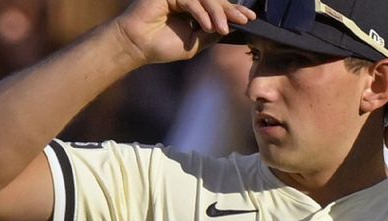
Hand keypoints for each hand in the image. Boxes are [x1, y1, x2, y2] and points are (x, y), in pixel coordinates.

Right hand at [116, 0, 255, 65]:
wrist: (137, 47)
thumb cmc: (161, 46)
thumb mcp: (193, 44)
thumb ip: (210, 35)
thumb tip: (229, 29)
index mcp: (192, 9)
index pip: (216, 7)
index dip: (233, 11)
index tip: (250, 19)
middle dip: (230, 10)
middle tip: (243, 20)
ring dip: (217, 13)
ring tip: (222, 28)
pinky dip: (201, 12)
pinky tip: (207, 25)